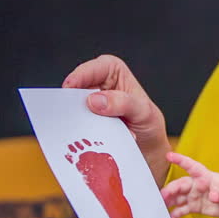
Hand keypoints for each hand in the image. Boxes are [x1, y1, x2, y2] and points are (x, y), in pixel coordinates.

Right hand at [63, 54, 170, 186]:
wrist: (148, 148)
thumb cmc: (148, 122)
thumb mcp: (143, 111)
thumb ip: (123, 103)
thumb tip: (95, 100)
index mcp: (112, 71)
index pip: (92, 69)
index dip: (79, 77)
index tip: (70, 88)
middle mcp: (97, 84)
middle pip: (77, 89)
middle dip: (73, 102)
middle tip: (72, 114)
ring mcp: (88, 104)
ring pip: (73, 109)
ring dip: (77, 121)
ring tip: (85, 131)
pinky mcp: (84, 122)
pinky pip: (75, 125)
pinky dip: (80, 133)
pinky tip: (86, 141)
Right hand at [161, 152, 218, 217]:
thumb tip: (214, 196)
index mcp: (204, 176)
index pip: (191, 166)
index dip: (181, 160)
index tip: (169, 156)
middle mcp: (196, 185)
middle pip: (181, 185)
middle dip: (171, 189)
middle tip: (162, 196)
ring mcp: (194, 195)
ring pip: (178, 197)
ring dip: (169, 201)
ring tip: (160, 207)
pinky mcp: (194, 206)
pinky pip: (182, 209)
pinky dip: (174, 214)